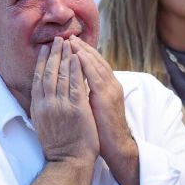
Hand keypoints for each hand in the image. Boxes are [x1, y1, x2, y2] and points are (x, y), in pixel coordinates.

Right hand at [31, 37, 98, 164]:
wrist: (68, 161)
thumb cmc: (58, 145)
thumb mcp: (43, 124)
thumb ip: (42, 108)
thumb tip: (41, 96)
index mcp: (37, 107)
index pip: (38, 79)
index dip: (42, 62)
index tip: (45, 49)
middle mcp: (46, 104)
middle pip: (49, 73)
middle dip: (53, 54)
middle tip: (56, 39)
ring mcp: (61, 105)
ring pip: (61, 74)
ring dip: (64, 56)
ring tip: (67, 42)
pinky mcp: (76, 108)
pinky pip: (76, 83)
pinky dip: (76, 68)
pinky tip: (77, 57)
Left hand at [69, 35, 141, 184]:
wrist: (117, 148)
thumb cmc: (102, 131)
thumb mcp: (94, 108)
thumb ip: (87, 94)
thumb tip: (72, 86)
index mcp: (108, 87)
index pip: (94, 64)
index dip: (83, 52)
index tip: (69, 43)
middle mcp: (111, 85)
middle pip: (95, 60)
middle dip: (82, 47)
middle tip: (67, 36)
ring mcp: (111, 90)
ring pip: (96, 64)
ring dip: (83, 51)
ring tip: (70, 41)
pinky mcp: (107, 98)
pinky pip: (96, 76)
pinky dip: (87, 64)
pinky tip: (77, 56)